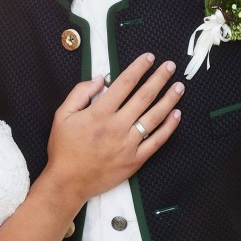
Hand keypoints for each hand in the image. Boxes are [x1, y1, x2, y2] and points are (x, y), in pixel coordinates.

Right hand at [45, 53, 183, 206]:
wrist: (68, 182)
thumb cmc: (64, 148)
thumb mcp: (62, 115)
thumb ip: (79, 93)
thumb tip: (99, 79)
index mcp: (99, 113)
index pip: (124, 84)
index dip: (138, 68)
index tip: (148, 58)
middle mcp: (117, 126)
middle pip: (144, 97)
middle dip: (159, 79)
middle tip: (170, 67)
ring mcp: (128, 144)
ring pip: (154, 117)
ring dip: (168, 100)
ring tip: (179, 87)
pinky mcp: (135, 160)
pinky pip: (156, 142)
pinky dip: (168, 128)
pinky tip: (176, 115)